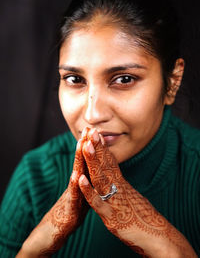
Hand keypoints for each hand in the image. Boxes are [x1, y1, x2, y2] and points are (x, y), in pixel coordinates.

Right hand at [17, 138, 88, 256]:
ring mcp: (71, 195)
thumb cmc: (72, 210)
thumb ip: (88, 180)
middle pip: (81, 162)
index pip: (87, 160)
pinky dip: (75, 186)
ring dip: (79, 159)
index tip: (95, 129)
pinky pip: (73, 197)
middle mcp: (76, 185)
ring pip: (76, 175)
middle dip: (84, 145)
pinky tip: (76, 176)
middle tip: (87, 128)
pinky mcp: (69, 210)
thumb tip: (96, 168)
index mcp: (82, 182)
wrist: (57, 231)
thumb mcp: (83, 192)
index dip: (92, 146)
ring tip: (81, 143)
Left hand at [78, 128, 197, 257]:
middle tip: (90, 129)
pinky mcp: (111, 217)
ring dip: (92, 161)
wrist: (157, 236)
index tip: (95, 133)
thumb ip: (121, 185)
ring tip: (86, 145)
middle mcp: (118, 189)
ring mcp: (114, 201)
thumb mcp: (130, 196)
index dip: (102, 147)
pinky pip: (98, 202)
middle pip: (105, 165)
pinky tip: (81, 179)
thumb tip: (115, 175)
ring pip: (101, 178)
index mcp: (121, 184)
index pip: (110, 162)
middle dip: (96, 147)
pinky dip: (89, 191)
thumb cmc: (142, 216)